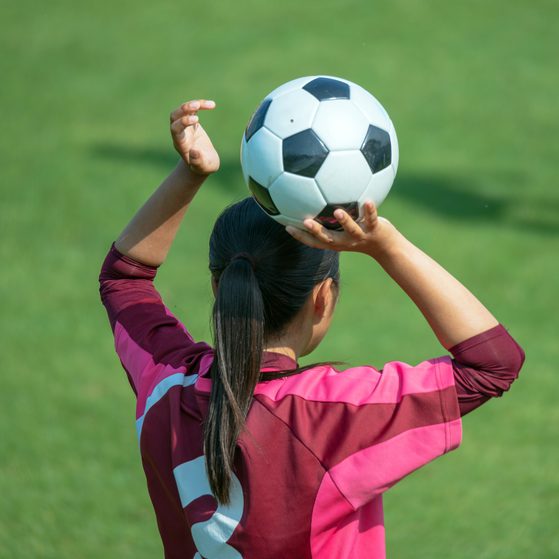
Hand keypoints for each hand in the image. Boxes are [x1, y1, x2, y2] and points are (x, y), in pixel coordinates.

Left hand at [170, 99, 219, 175]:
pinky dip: (200, 105)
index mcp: (180, 144)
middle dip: (183, 109)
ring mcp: (185, 127)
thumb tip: (193, 152)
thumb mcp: (203, 166)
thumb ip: (198, 161)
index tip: (197, 120)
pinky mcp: (192, 123)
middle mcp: (180, 133)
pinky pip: (193, 110)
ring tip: (210, 104)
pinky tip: (211, 105)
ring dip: (192, 105)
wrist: (203, 163)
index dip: (183, 122)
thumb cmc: (203, 166)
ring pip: (182, 111)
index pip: (175, 129)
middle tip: (196, 105)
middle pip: (174, 117)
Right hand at [285, 201, 400, 259]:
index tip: (287, 226)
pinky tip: (368, 200)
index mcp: (336, 241)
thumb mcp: (344, 227)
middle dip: (316, 231)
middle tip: (305, 222)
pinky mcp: (375, 230)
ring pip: (351, 230)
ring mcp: (360, 236)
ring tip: (337, 212)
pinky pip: (372, 219)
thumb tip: (316, 198)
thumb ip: (330, 216)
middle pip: (328, 238)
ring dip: (344, 221)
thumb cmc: (361, 232)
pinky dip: (370, 210)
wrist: (386, 246)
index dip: (301, 236)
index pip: (315, 242)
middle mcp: (346, 241)